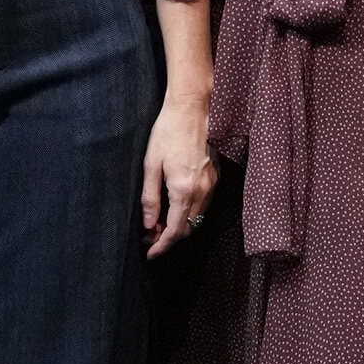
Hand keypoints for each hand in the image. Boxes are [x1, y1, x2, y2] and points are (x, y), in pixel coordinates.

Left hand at [142, 90, 216, 259]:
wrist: (191, 109)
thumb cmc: (167, 132)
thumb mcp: (151, 165)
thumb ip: (150, 198)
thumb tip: (148, 224)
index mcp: (184, 190)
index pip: (175, 230)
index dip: (161, 246)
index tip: (150, 253)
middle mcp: (202, 191)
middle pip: (188, 228)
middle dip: (169, 238)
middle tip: (149, 237)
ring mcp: (212, 185)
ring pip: (197, 218)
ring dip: (179, 225)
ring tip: (158, 222)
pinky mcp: (215, 177)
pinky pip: (203, 204)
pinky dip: (189, 212)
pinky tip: (174, 206)